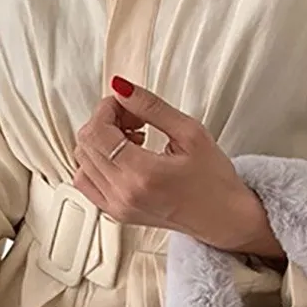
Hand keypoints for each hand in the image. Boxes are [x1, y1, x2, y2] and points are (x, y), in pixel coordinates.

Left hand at [73, 80, 283, 257]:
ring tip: (131, 140)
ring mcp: (118, 208)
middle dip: (104, 122)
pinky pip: (87, 183)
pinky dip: (96, 163)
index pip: (97, 132)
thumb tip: (121, 88)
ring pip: (82, 163)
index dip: (107, 109)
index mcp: (142, 176)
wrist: (224, 219)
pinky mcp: (118, 214)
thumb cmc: (215, 182)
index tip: (128, 105)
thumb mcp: (190, 133)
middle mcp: (124, 195)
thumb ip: (152, 107)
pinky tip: (122, 158)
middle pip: (85, 145)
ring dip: (100, 143)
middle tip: (133, 120)